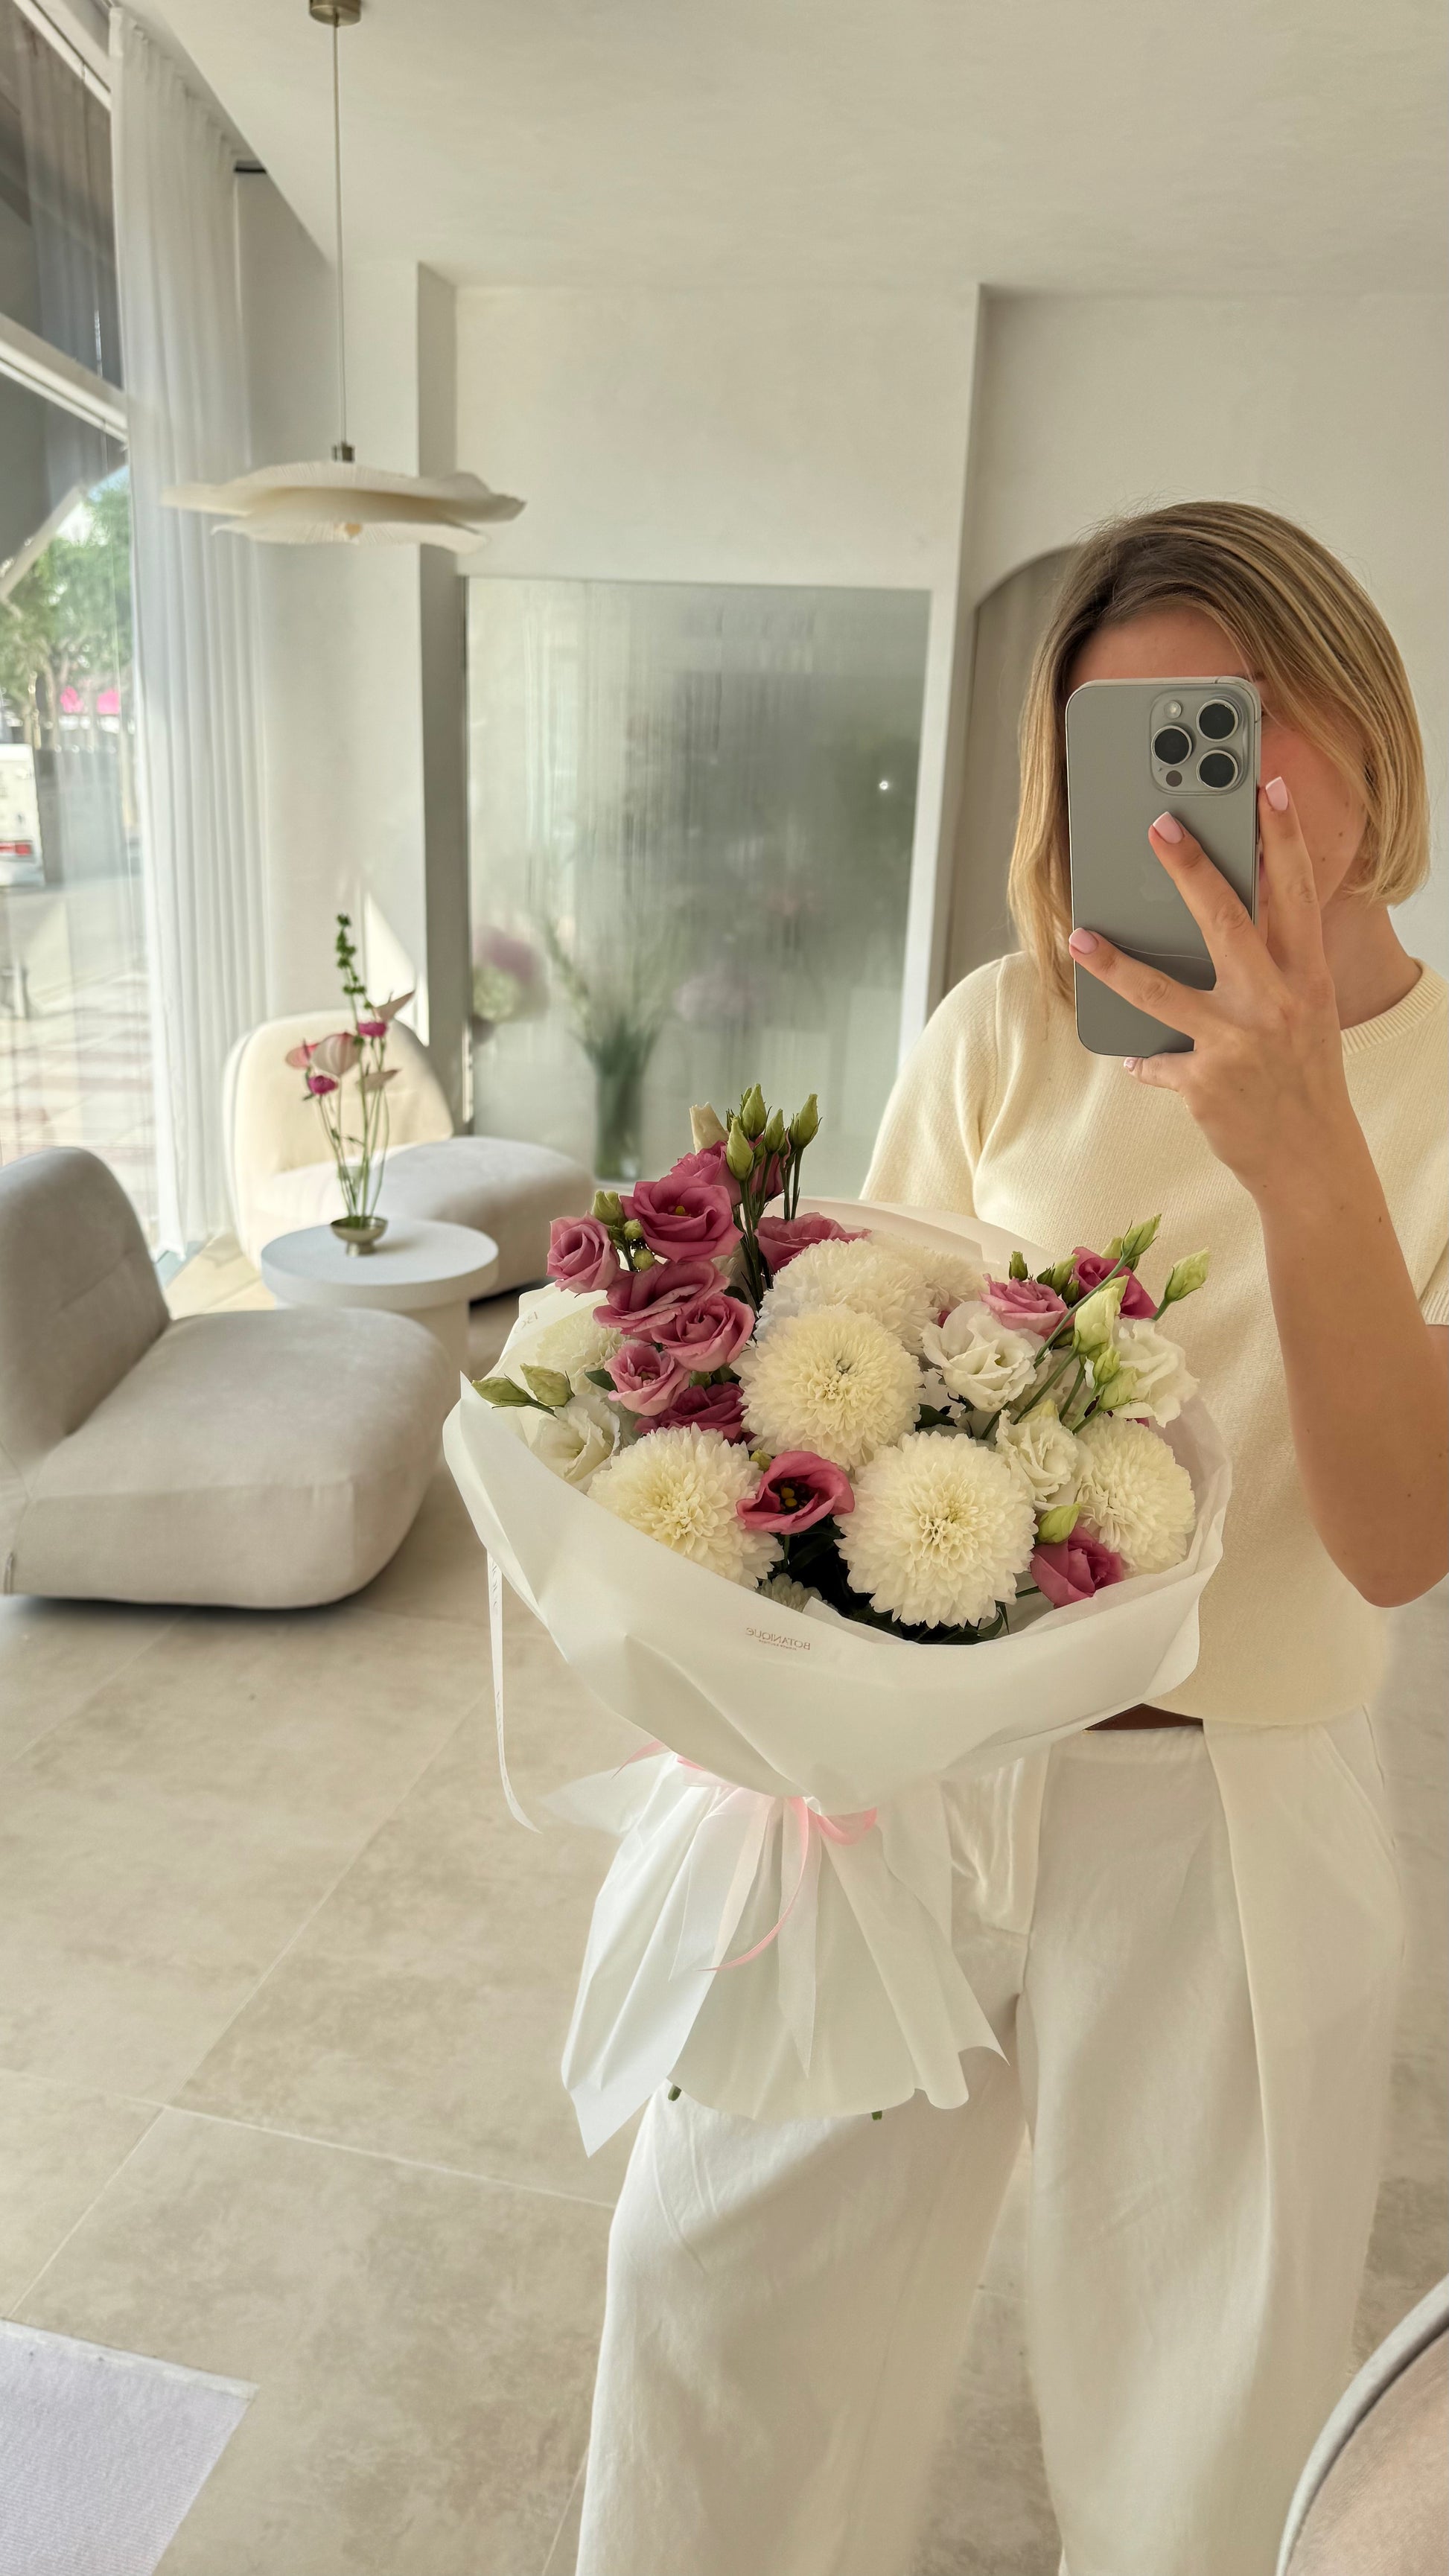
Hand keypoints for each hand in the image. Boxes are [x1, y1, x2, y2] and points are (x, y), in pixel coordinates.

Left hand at [1067, 778, 1354, 1204]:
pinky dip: (1142, 1060)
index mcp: (1306, 978)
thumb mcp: (1306, 1013)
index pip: (1297, 893)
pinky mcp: (1205, 1083)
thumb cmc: (1303, 1078)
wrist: (1312, 1161)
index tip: (1268, 788)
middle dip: (1189, 867)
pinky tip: (1132, 1057)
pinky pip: (1155, 1061)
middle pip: (1225, 920)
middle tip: (1157, 825)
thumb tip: (1229, 920)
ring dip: (1115, 963)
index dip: (1283, 837)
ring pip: (1164, 991)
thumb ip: (1275, 967)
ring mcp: (1238, 1043)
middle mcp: (1275, 1003)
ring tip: (1081, 937)